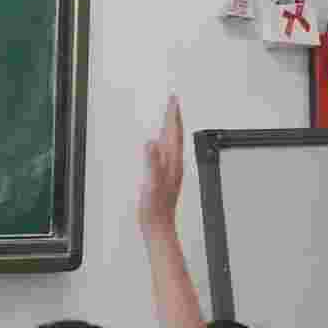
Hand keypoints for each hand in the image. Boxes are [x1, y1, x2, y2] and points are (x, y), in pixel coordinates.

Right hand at [137, 96, 187, 237]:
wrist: (159, 226)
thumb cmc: (156, 209)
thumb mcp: (152, 184)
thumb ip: (152, 163)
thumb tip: (152, 144)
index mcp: (171, 163)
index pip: (173, 133)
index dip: (173, 116)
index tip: (172, 100)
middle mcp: (173, 164)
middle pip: (175, 135)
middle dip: (174, 117)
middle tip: (173, 101)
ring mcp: (170, 170)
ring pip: (173, 143)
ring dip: (171, 127)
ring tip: (170, 115)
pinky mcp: (166, 176)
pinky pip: (168, 153)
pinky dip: (165, 142)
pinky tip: (160, 142)